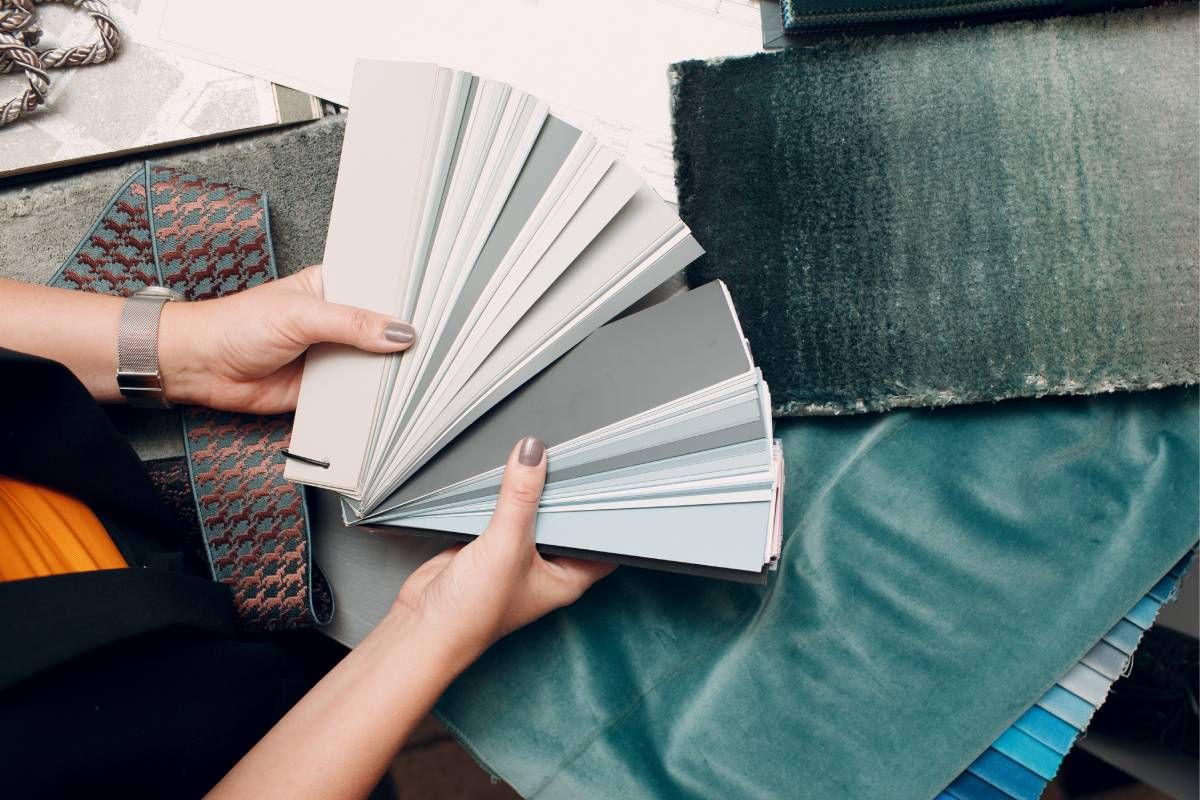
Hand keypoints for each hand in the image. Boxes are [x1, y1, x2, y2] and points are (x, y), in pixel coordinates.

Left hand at [158, 264, 416, 413]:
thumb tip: (398, 331)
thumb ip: (352, 323)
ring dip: (389, 372)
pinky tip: (389, 399)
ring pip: (373, 365)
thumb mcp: (301, 315)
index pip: (380, 291)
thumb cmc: (238, 325)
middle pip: (382, 331)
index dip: (407, 300)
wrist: (202, 367)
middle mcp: (337, 321)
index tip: (437, 308)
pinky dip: (370, 398)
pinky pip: (356, 394)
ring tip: (420, 375)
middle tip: (435, 346)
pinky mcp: (325, 387)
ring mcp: (333, 355)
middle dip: (403, 340)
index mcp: (334, 288)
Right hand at [393, 436, 615, 669]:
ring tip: (539, 455)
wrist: (422, 626)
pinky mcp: (489, 544)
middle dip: (567, 491)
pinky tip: (505, 475)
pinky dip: (502, 496)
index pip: (603, 537)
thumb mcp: (506, 546)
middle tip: (572, 452)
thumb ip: (520, 497)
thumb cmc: (473, 614)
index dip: (609, 508)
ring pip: (533, 513)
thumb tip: (532, 453)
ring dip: (531, 491)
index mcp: (568, 576)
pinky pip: (503, 511)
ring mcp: (517, 554)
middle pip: (567, 518)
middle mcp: (547, 566)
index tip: (609, 473)